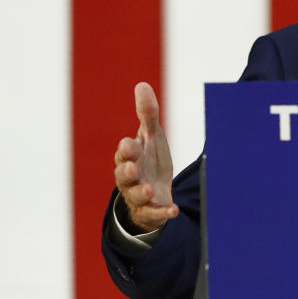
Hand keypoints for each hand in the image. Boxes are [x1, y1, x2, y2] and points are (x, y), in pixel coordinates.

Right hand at [113, 82, 179, 231]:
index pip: (124, 153)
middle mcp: (130, 178)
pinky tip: (173, 210)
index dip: (126, 149)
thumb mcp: (150, 136)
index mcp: (129, 158)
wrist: (152, 191)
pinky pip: (155, 214)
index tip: (129, 143)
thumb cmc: (148, 159)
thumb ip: (147, 114)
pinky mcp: (151, 211)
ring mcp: (139, 196)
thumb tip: (142, 85)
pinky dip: (163, 213)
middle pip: (124, 176)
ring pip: (136, 196)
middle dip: (127, 171)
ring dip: (142, 193)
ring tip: (149, 190)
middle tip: (132, 167)